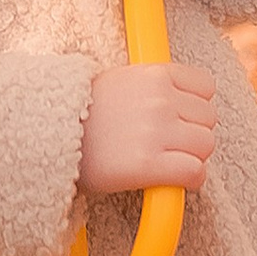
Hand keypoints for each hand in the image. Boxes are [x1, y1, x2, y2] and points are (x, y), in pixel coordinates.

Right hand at [80, 57, 217, 195]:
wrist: (47, 134)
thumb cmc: (81, 112)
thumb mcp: (120, 81)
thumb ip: (154, 87)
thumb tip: (185, 103)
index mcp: (155, 74)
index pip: (206, 86)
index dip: (196, 105)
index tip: (182, 118)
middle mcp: (160, 100)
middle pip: (209, 119)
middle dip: (194, 133)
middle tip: (171, 144)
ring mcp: (156, 132)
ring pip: (205, 146)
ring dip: (193, 156)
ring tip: (169, 162)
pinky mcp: (149, 164)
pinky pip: (195, 172)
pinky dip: (190, 180)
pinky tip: (173, 181)